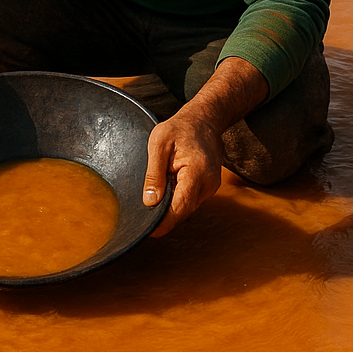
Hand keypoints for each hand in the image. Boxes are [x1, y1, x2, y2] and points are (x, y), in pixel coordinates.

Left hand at [143, 110, 224, 237]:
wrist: (204, 120)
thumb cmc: (179, 128)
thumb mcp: (159, 143)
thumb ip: (154, 173)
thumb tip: (150, 202)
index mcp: (197, 173)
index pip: (180, 207)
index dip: (164, 222)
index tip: (148, 232)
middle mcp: (209, 184)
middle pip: (183, 212)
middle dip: (164, 217)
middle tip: (141, 219)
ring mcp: (211, 187)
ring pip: (187, 209)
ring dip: (170, 209)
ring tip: (153, 200)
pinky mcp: (208, 188)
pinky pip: (189, 201)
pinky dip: (177, 201)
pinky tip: (165, 193)